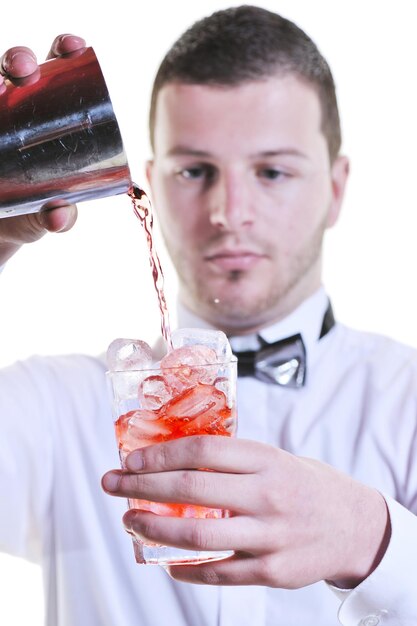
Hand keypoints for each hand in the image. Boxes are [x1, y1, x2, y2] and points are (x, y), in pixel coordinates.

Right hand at [0, 35, 85, 263]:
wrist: (0, 231)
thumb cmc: (33, 212)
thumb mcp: (47, 216)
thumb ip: (58, 217)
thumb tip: (59, 216)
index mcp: (49, 114)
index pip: (58, 71)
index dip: (64, 50)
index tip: (73, 46)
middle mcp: (16, 108)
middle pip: (17, 69)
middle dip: (20, 58)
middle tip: (23, 69)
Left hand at [102, 436, 390, 588]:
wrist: (353, 524)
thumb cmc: (304, 484)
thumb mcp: (274, 458)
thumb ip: (231, 461)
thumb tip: (171, 459)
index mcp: (266, 460)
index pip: (201, 452)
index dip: (159, 455)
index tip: (131, 460)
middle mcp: (267, 495)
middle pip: (191, 489)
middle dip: (142, 487)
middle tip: (112, 485)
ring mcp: (270, 536)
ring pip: (198, 536)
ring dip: (153, 528)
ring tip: (130, 521)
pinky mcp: (273, 571)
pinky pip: (217, 573)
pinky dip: (184, 568)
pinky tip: (165, 560)